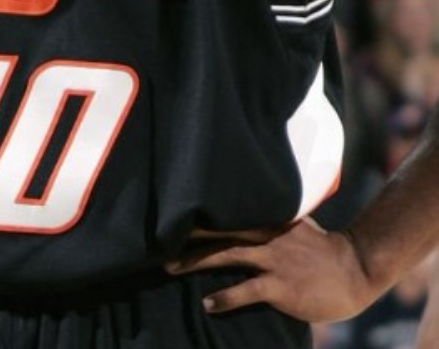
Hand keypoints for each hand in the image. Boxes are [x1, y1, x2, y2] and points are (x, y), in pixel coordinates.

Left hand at [165, 218, 379, 321]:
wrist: (355, 269)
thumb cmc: (321, 250)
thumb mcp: (292, 225)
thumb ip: (266, 222)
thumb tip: (237, 221)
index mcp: (268, 218)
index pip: (228, 211)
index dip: (200, 212)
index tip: (171, 210)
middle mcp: (267, 234)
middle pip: (220, 229)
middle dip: (188, 234)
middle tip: (158, 238)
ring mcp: (275, 259)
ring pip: (227, 255)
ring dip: (196, 261)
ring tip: (169, 267)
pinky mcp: (282, 286)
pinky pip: (248, 290)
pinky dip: (226, 297)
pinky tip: (208, 304)